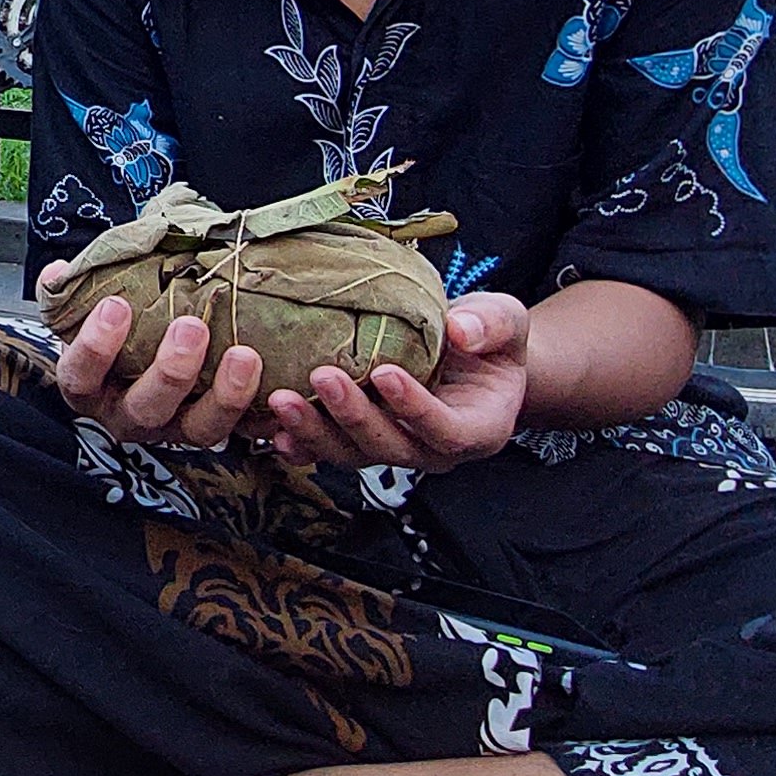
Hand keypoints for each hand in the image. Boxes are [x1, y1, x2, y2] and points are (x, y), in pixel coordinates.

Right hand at [45, 272, 267, 451]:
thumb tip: (60, 272)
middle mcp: (128, 415)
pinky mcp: (215, 428)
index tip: (116, 306)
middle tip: (192, 327)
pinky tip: (285, 394)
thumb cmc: (115, 325)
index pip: (82, 376)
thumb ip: (73, 289)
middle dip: (171, 371)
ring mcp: (174, 428)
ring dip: (225, 396)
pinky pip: (244, 432)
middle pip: (146, 408)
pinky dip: (265, 418)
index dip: (96, 348)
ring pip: (199, 429)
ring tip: (245, 355)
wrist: (140, 346)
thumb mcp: (88, 306)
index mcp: (90, 387)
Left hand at [257, 293, 532, 474]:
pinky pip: (327, 451)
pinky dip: (299, 443)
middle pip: (391, 447)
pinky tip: (270, 429)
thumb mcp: (505, 321)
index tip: (384, 372)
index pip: (446, 430)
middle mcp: (432, 449)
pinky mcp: (361, 441)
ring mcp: (394, 448)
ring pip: (352, 453)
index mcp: (478, 428)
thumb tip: (461, 329)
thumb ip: (491, 324)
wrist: (468, 353)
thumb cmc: (488, 338)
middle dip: (353, 416)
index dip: (415, 408)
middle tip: (322, 377)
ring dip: (315, 431)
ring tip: (281, 401)